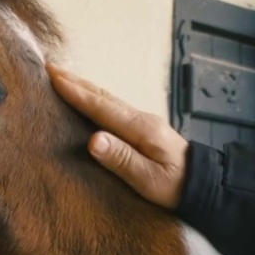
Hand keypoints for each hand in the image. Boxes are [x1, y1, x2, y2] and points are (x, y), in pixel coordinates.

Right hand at [47, 63, 189, 208]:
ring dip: (84, 87)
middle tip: (48, 68)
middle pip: (103, 96)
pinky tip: (87, 99)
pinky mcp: (144, 129)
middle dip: (75, 82)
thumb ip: (121, 159)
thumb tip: (93, 140)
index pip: (102, 107)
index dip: (76, 93)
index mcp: (141, 129)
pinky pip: (113, 108)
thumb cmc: (176, 187)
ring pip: (108, 99)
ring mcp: (143, 122)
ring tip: (62, 78)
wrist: (206, 185)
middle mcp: (141, 119)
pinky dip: (95, 99)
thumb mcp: (148, 180)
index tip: (53, 77)